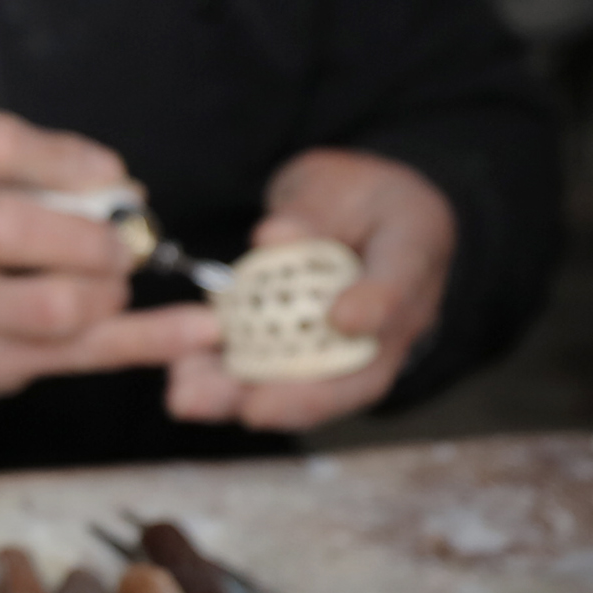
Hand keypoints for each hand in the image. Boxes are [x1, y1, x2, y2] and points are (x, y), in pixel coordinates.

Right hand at [0, 115, 222, 425]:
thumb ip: (24, 184)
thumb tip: (125, 194)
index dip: (65, 155)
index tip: (110, 175)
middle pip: (4, 228)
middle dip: (85, 233)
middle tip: (120, 244)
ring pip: (47, 305)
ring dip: (107, 291)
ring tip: (115, 285)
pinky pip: (79, 355)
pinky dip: (146, 340)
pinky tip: (194, 330)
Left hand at [165, 149, 454, 431]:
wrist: (358, 215)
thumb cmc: (356, 197)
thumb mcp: (339, 183)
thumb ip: (312, 211)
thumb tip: (271, 237)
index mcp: (410, 263)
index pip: (401, 288)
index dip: (376, 307)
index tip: (342, 318)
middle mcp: (387, 324)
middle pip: (355, 375)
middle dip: (300, 397)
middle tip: (253, 409)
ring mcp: (348, 349)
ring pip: (307, 389)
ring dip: (245, 398)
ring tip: (190, 399)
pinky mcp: (305, 357)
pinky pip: (270, 379)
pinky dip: (224, 384)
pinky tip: (182, 384)